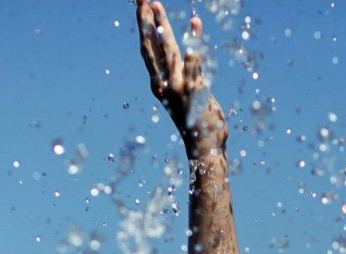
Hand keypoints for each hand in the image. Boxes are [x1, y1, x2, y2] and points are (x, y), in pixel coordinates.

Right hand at [136, 0, 225, 154]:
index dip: (144, 26)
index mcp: (160, 83)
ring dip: (162, 27)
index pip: (148, 49)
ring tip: (157, 5)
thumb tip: (179, 60)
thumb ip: (182, 75)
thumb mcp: (186, 95)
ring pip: (168, 51)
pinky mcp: (195, 92)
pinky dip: (194, 43)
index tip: (142, 4)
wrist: (203, 147)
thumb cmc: (197, 122)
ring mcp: (178, 88)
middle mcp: (165, 84)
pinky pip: (194, 63)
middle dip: (146, 20)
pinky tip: (195, 23)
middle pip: (152, 46)